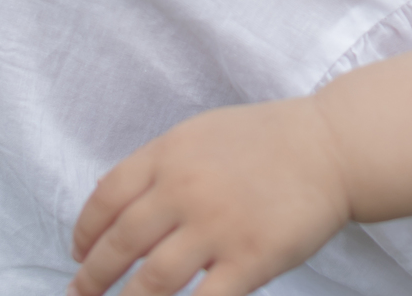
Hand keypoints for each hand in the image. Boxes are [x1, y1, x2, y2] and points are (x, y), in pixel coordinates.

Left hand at [69, 98, 352, 295]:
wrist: (333, 147)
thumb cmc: (270, 139)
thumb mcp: (202, 132)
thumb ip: (158, 165)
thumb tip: (110, 202)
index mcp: (170, 154)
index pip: (106, 198)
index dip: (84, 233)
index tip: (78, 254)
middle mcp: (186, 189)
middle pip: (120, 244)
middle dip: (91, 279)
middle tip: (81, 294)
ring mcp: (218, 226)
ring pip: (151, 281)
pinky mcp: (250, 258)